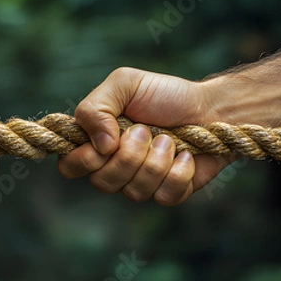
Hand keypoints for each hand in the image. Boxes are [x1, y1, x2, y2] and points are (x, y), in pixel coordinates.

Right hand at [58, 67, 233, 205]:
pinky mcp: (168, 193)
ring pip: (133, 192)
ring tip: (169, 140)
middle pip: (101, 183)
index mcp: (95, 142)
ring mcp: (139, 182)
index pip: (69, 167)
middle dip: (128, 156)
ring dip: (156, 161)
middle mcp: (113, 166)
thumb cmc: (164, 94)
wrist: (211, 107)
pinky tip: (186, 157)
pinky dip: (178, 173)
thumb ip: (96, 107)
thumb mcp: (124, 84)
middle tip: (146, 130)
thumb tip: (100, 146)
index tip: (109, 140)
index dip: (84, 160)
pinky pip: (163, 197)